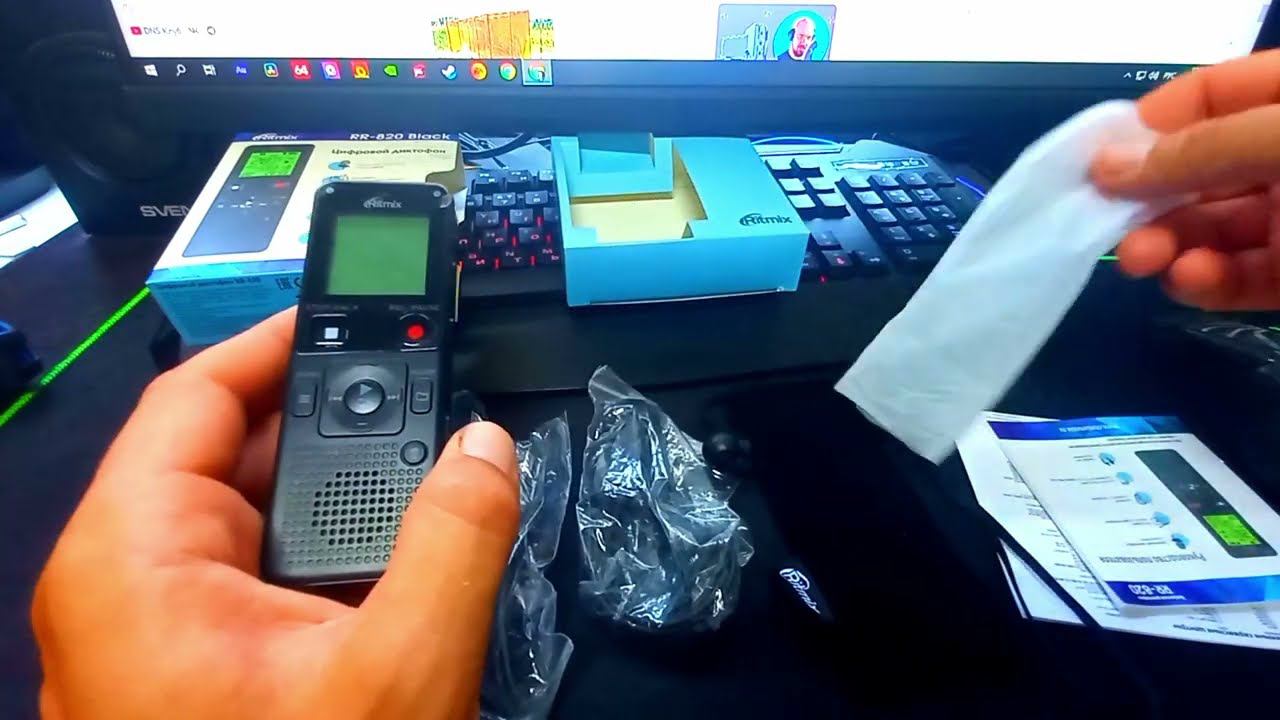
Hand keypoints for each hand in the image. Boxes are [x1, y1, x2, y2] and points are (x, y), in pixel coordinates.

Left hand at [31, 309, 519, 719]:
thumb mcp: (400, 673)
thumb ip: (456, 542)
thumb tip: (488, 449)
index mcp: (135, 559)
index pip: (198, 396)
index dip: (280, 340)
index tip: (358, 311)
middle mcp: (124, 585)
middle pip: (228, 454)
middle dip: (332, 428)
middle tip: (424, 411)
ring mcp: (150, 632)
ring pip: (247, 521)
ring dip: (336, 500)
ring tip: (420, 487)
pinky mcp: (184, 671)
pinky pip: (253, 580)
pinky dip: (321, 558)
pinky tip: (387, 567)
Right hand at [1091, 49, 1279, 308]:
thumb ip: (1199, 150)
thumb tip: (1106, 167)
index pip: (1208, 95)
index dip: (1150, 122)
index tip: (1096, 160)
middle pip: (1196, 170)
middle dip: (1146, 198)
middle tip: (1107, 224)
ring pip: (1208, 229)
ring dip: (1164, 243)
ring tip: (1141, 259)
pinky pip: (1237, 279)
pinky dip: (1204, 283)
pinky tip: (1189, 280)